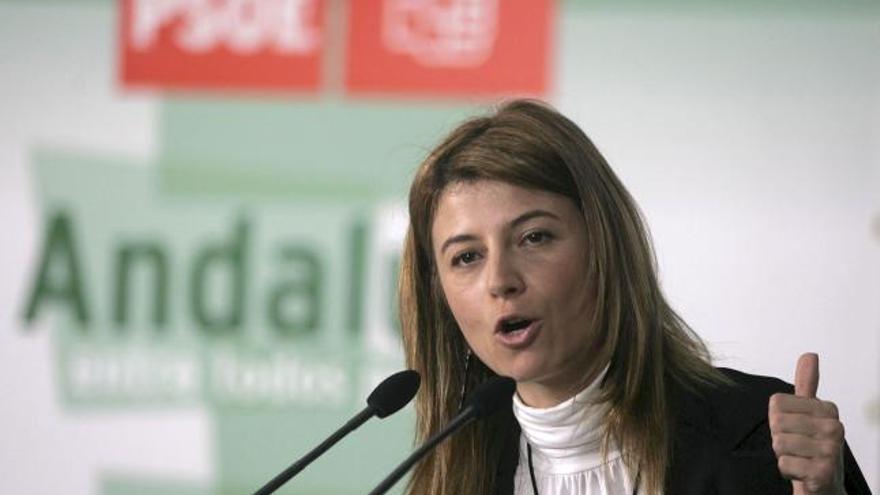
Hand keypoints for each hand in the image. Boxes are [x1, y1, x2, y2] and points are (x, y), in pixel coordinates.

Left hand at [769, 353, 845, 494]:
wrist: (824, 486)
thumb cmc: (811, 447)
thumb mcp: (807, 413)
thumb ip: (807, 384)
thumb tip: (810, 354)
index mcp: (828, 408)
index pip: (776, 404)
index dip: (778, 420)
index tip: (796, 430)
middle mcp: (835, 427)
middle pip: (776, 423)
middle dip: (779, 439)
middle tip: (797, 448)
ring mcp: (832, 450)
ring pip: (778, 444)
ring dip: (783, 456)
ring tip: (800, 459)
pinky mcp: (824, 472)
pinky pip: (784, 464)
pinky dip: (788, 471)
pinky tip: (803, 473)